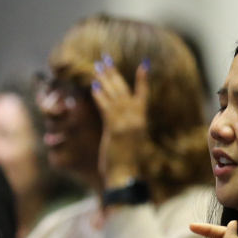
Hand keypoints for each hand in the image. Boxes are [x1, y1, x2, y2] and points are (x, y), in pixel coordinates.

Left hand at [92, 57, 149, 189]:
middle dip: (114, 74)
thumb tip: (118, 127)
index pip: (143, 96)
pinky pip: (106, 107)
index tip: (143, 65)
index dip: (143, 80)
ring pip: (115, 95)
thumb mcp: (129, 145)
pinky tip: (94, 86)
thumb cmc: (127, 167)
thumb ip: (125, 132)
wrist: (126, 177)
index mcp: (141, 122)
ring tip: (97, 67)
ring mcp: (126, 123)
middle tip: (105, 60)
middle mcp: (136, 119)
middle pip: (125, 90)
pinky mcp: (115, 129)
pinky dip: (100, 96)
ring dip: (105, 80)